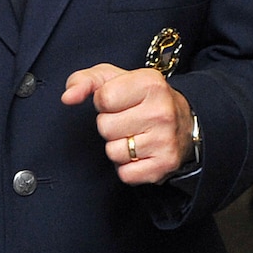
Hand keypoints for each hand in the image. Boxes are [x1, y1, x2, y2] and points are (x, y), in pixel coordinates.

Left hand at [62, 64, 192, 184]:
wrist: (184, 121)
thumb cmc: (141, 97)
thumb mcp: (114, 78)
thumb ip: (84, 81)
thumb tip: (68, 97)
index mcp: (150, 83)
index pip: (102, 99)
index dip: (104, 102)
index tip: (119, 102)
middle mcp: (161, 111)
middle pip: (105, 127)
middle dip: (110, 125)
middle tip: (128, 120)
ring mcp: (165, 140)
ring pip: (113, 152)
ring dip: (118, 146)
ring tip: (136, 135)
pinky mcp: (165, 165)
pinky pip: (125, 174)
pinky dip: (128, 167)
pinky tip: (141, 152)